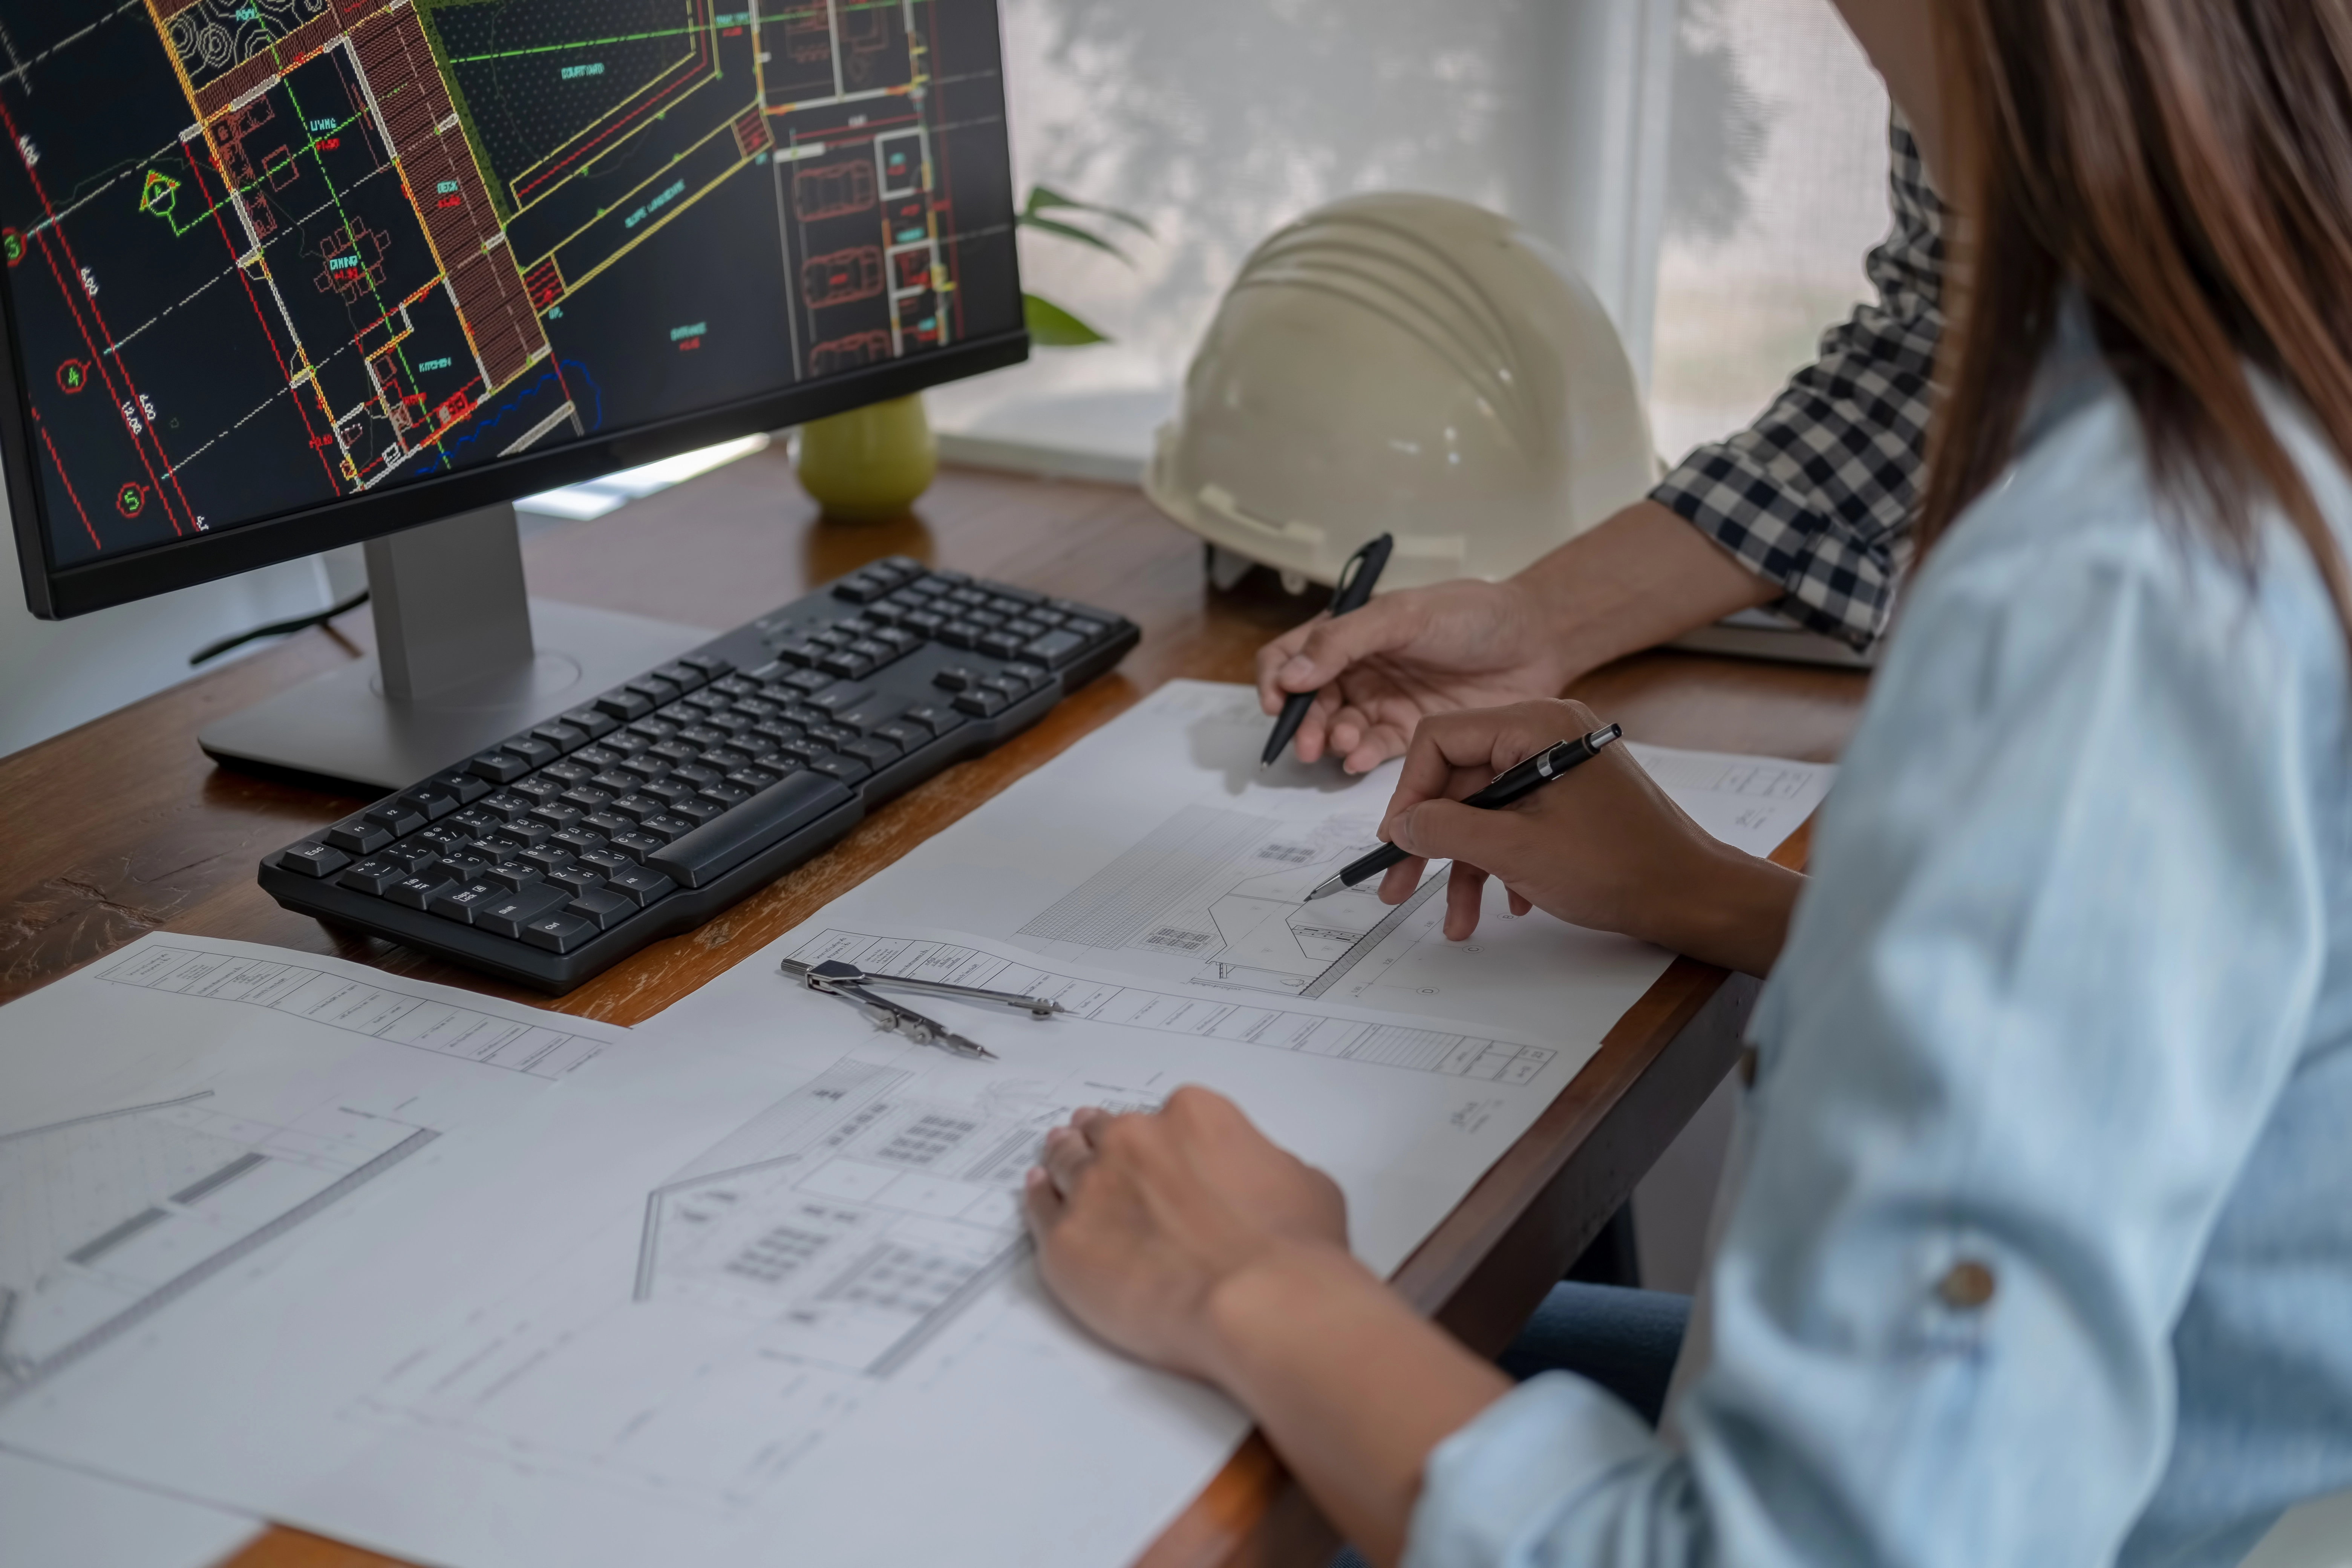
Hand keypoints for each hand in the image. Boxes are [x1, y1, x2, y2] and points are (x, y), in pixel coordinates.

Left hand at [1023, 1087, 1349, 1383]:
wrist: (1257, 1305)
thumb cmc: (1289, 1252)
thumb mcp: (1305, 1184)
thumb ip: (1267, 1165)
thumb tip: (1259, 1177)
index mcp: (1194, 1115)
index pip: (1165, 1115)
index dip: (1162, 1138)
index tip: (1160, 1152)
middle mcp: (1136, 1139)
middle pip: (1106, 1131)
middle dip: (1103, 1139)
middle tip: (1096, 1144)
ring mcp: (1094, 1187)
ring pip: (1066, 1160)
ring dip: (1063, 1157)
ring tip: (1057, 1156)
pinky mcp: (1065, 1240)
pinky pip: (1038, 1208)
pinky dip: (1037, 1197)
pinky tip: (1038, 1191)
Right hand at [1255, 577, 1570, 773]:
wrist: (1535, 640)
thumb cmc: (1472, 614)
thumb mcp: (1403, 615)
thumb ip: (1344, 641)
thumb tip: (1290, 674)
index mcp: (1348, 634)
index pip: (1289, 656)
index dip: (1275, 679)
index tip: (1277, 702)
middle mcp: (1359, 670)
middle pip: (1309, 702)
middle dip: (1303, 724)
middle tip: (1310, 743)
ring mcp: (1383, 703)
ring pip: (1337, 730)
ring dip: (1332, 741)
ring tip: (1344, 744)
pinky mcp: (1410, 734)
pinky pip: (1373, 751)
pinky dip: (1360, 758)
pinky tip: (1360, 760)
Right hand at [1378, 699, 1805, 974]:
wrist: (1693, 896)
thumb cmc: (1620, 867)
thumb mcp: (1516, 851)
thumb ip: (1448, 831)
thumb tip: (1403, 824)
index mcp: (1536, 725)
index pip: (1441, 738)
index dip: (1410, 792)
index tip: (1397, 842)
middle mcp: (1547, 735)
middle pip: (1460, 778)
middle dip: (1432, 840)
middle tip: (1398, 886)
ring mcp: (1561, 767)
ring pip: (1486, 809)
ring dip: (1465, 865)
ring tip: (1456, 920)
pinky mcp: (1571, 798)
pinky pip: (1516, 821)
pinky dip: (1501, 862)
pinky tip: (1506, 903)